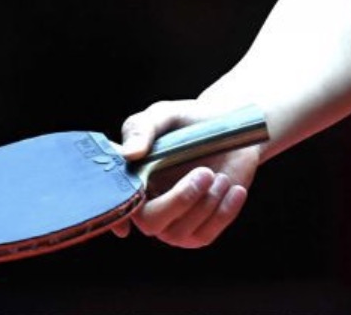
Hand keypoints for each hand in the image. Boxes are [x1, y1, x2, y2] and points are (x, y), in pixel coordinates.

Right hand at [111, 99, 261, 248]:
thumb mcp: (164, 115)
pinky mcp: (199, 231)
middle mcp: (147, 208)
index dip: (118, 216)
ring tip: (220, 175)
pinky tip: (234, 188)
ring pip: (180, 232)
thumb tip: (130, 154)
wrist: (229, 128)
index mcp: (131, 183)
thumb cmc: (189, 122)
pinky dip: (224, 212)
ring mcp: (173, 224)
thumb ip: (142, 128)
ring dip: (206, 202)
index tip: (137, 208)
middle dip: (180, 200)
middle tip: (205, 172)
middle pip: (151, 223)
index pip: (116, 207)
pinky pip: (206, 234)